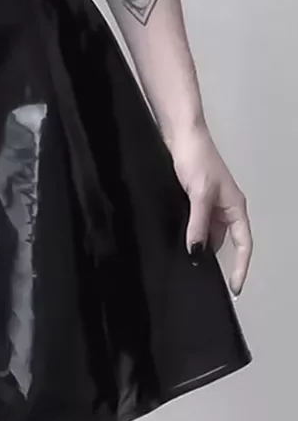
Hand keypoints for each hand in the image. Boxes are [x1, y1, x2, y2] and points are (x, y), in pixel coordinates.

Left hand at [167, 125, 252, 297]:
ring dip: (198, 243)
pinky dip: (188, 231)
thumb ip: (198, 224)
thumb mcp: (198, 194)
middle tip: (201, 277)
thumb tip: (196, 251)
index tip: (234, 287)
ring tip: (186, 259)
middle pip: (224, 241)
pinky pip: (194, 222)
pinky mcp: (192, 197)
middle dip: (214, 258)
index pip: (243, 245)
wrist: (180, 133)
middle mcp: (224, 207)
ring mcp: (208, 202)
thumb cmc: (196, 156)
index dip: (240, 267)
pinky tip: (176, 237)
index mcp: (235, 207)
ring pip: (207, 232)